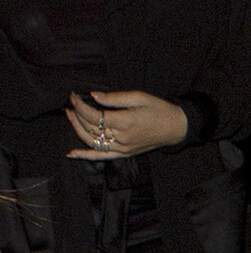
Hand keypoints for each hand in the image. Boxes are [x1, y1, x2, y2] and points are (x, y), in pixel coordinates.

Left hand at [65, 89, 188, 158]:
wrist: (176, 127)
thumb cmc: (160, 110)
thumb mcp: (140, 97)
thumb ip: (115, 98)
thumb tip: (94, 96)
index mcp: (125, 121)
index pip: (94, 115)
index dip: (80, 106)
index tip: (74, 96)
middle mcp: (121, 137)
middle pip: (90, 127)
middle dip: (77, 114)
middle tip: (71, 104)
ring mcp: (122, 148)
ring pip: (91, 141)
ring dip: (77, 129)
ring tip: (71, 117)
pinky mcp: (124, 153)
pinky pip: (101, 156)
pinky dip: (85, 155)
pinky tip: (72, 153)